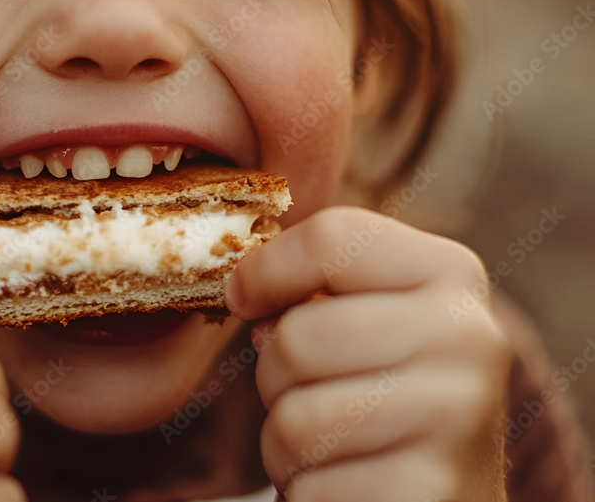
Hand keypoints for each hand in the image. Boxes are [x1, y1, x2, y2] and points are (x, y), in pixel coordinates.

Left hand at [226, 207, 510, 501]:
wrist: (443, 496)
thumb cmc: (383, 395)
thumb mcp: (366, 315)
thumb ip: (316, 282)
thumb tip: (245, 287)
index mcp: (449, 272)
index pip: (333, 237)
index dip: (266, 269)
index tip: (244, 298)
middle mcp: (468, 335)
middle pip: (298, 335)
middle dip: (275, 374)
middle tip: (307, 393)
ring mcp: (457, 418)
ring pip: (296, 418)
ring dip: (287, 444)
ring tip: (332, 445)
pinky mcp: (428, 492)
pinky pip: (311, 486)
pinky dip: (309, 492)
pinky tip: (351, 485)